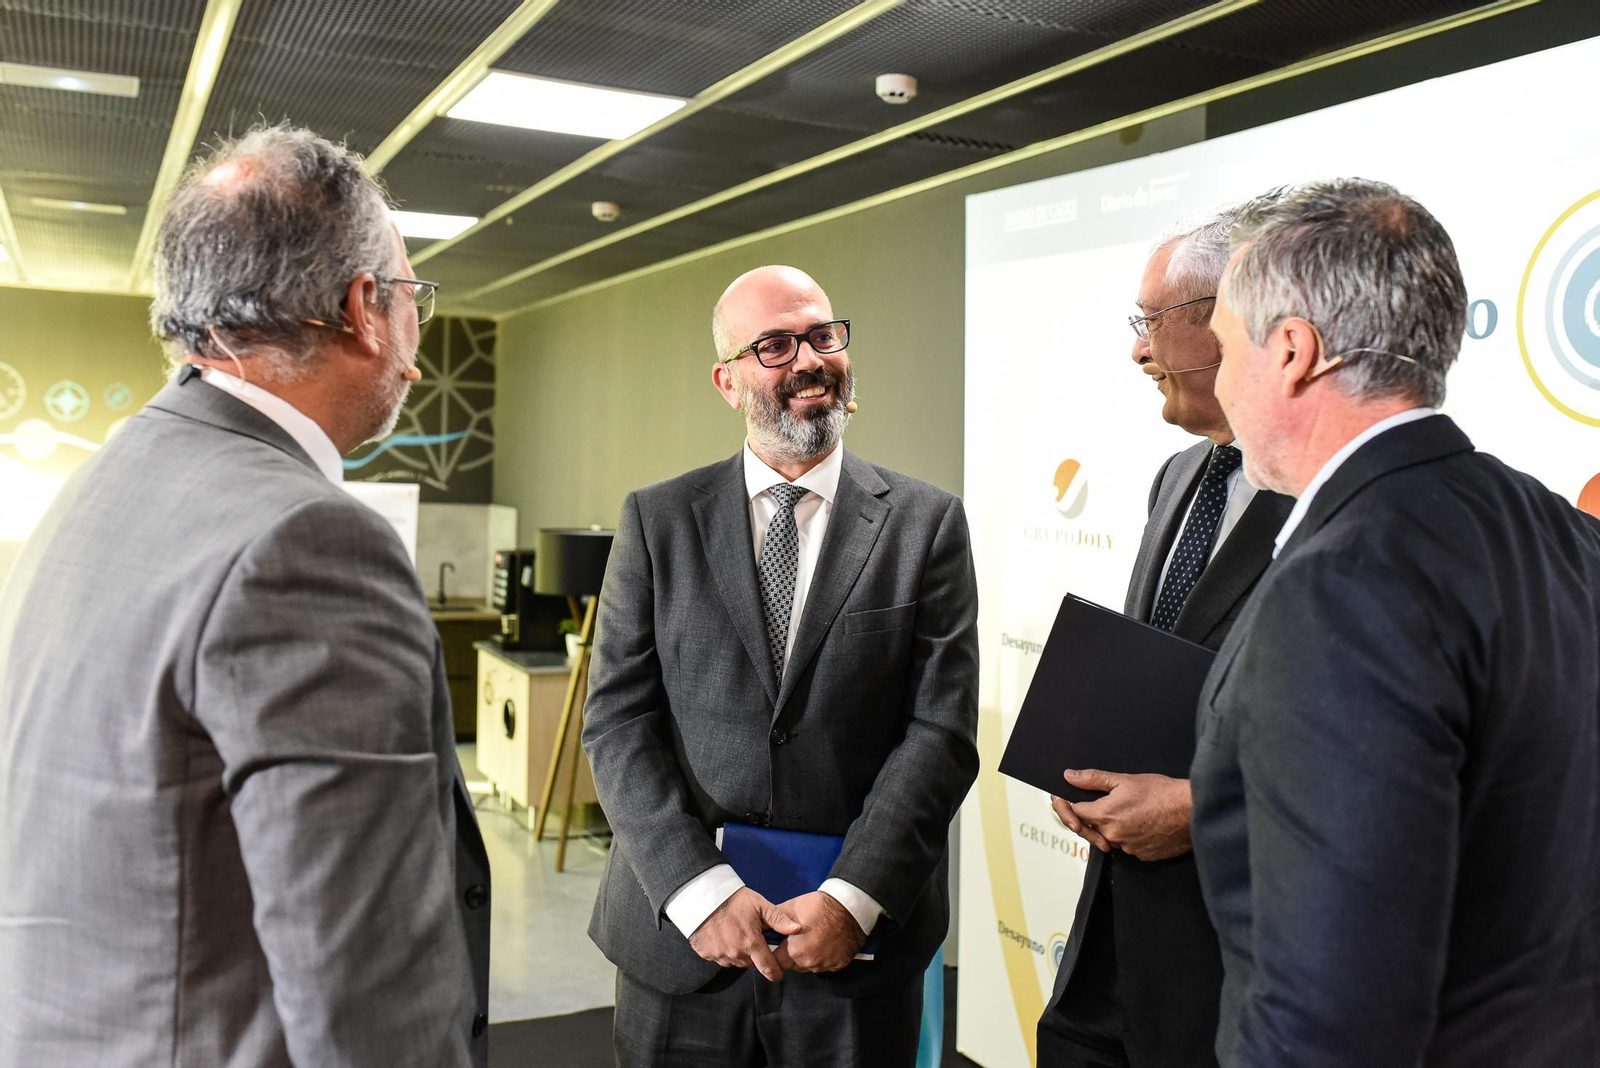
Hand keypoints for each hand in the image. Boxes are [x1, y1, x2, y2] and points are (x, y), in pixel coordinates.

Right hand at [688, 887, 801, 981]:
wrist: (702, 895)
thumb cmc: (732, 899)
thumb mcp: (760, 905)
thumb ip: (779, 920)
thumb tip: (797, 929)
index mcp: (751, 943)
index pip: (768, 968)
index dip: (776, 973)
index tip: (778, 973)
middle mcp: (735, 953)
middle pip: (750, 963)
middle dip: (754, 954)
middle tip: (751, 936)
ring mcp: (719, 954)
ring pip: (735, 961)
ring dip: (738, 953)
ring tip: (735, 933)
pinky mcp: (706, 953)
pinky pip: (719, 958)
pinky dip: (723, 950)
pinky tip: (722, 935)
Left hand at [771, 891, 865, 973]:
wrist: (849, 907)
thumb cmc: (820, 906)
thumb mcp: (791, 908)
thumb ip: (774, 921)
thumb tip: (762, 926)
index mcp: (794, 952)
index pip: (775, 963)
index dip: (774, 954)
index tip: (777, 946)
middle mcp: (809, 962)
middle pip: (792, 966)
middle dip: (791, 955)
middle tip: (796, 939)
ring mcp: (825, 965)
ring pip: (808, 966)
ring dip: (807, 957)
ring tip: (812, 938)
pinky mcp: (838, 964)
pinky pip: (825, 965)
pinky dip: (823, 957)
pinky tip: (825, 942)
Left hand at [1052, 769, 1192, 861]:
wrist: (1191, 811)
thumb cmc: (1162, 794)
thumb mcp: (1124, 779)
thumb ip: (1093, 779)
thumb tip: (1070, 776)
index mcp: (1106, 815)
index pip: (1074, 812)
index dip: (1066, 804)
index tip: (1063, 799)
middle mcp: (1114, 835)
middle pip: (1089, 829)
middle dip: (1086, 818)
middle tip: (1094, 805)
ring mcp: (1129, 847)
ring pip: (1109, 838)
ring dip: (1109, 827)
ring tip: (1126, 810)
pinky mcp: (1143, 855)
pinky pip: (1127, 846)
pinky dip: (1128, 835)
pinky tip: (1139, 822)